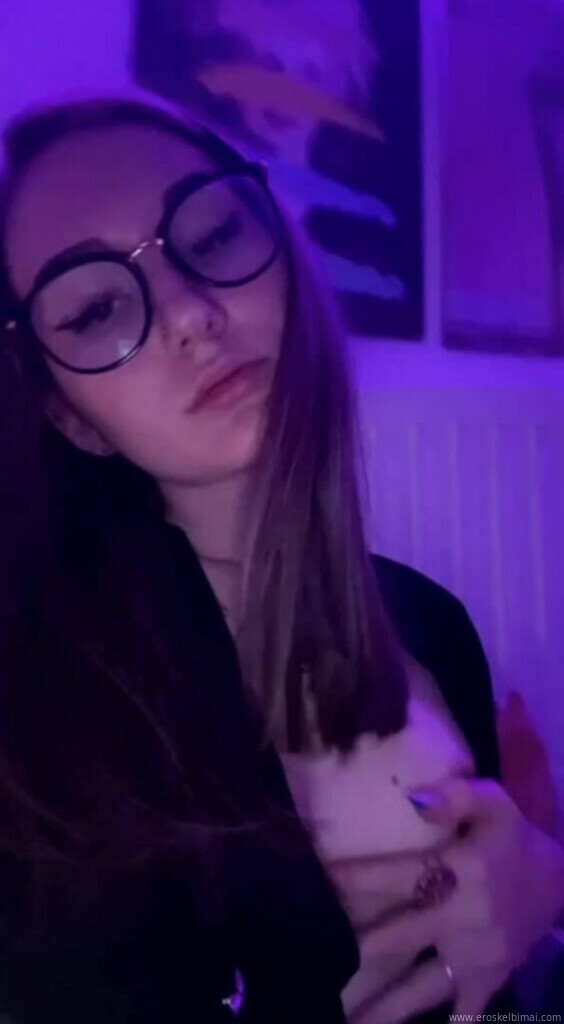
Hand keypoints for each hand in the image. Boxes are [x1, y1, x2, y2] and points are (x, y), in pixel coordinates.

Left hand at [331, 778, 563, 1022]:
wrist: (560, 884)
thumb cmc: (514, 838)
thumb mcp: (494, 802)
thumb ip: (455, 794)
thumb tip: (412, 798)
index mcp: (462, 870)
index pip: (397, 873)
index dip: (354, 878)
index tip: (315, 880)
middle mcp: (465, 918)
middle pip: (399, 936)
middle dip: (356, 947)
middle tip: (312, 957)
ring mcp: (476, 959)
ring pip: (422, 988)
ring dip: (384, 1009)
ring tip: (345, 1023)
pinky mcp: (488, 983)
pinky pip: (461, 1013)